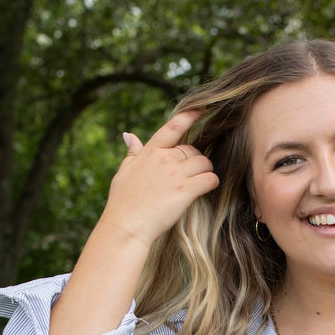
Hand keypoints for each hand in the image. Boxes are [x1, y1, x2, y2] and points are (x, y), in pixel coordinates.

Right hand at [100, 107, 218, 247]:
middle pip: (193, 150)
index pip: (172, 128)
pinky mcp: (186, 190)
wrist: (126, 225)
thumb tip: (129, 135)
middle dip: (196, 160)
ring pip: (204, 162)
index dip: (189, 116)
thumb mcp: (124, 172)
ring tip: (199, 182)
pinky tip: (206, 189)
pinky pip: (210, 179)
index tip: (202, 108)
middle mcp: (164, 158)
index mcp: (150, 152)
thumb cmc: (123, 202)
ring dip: (206, 171)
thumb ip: (132, 152)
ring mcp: (176, 173)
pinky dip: (211, 183)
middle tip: (191, 175)